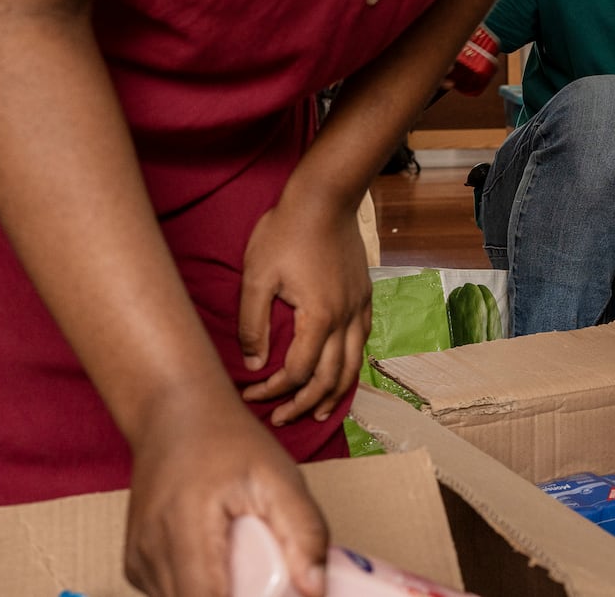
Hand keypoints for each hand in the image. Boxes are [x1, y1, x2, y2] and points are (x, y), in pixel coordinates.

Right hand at [126, 397, 327, 596]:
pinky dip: (198, 589)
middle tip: (268, 574)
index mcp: (186, 525)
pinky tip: (219, 561)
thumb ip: (305, 531)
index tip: (274, 589)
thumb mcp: (280, 476)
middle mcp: (150, 548)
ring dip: (218, 595)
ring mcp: (137, 558)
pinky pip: (169, 595)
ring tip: (245, 561)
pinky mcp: (134, 564)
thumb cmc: (229, 441)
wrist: (174, 414)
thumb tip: (316, 589)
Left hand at [239, 193, 371, 424]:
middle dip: (303, 404)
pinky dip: (350, 366)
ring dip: (333, 394)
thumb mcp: (257, 277)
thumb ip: (253, 325)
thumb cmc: (286, 232)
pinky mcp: (364, 296)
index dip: (273, 391)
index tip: (250, 395)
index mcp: (319, 316)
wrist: (325, 197)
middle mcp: (346, 318)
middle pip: (330, 379)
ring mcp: (359, 307)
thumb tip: (253, 364)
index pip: (298, 372)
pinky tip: (338, 371)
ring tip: (315, 412)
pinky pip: (363, 342)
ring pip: (353, 365)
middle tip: (279, 418)